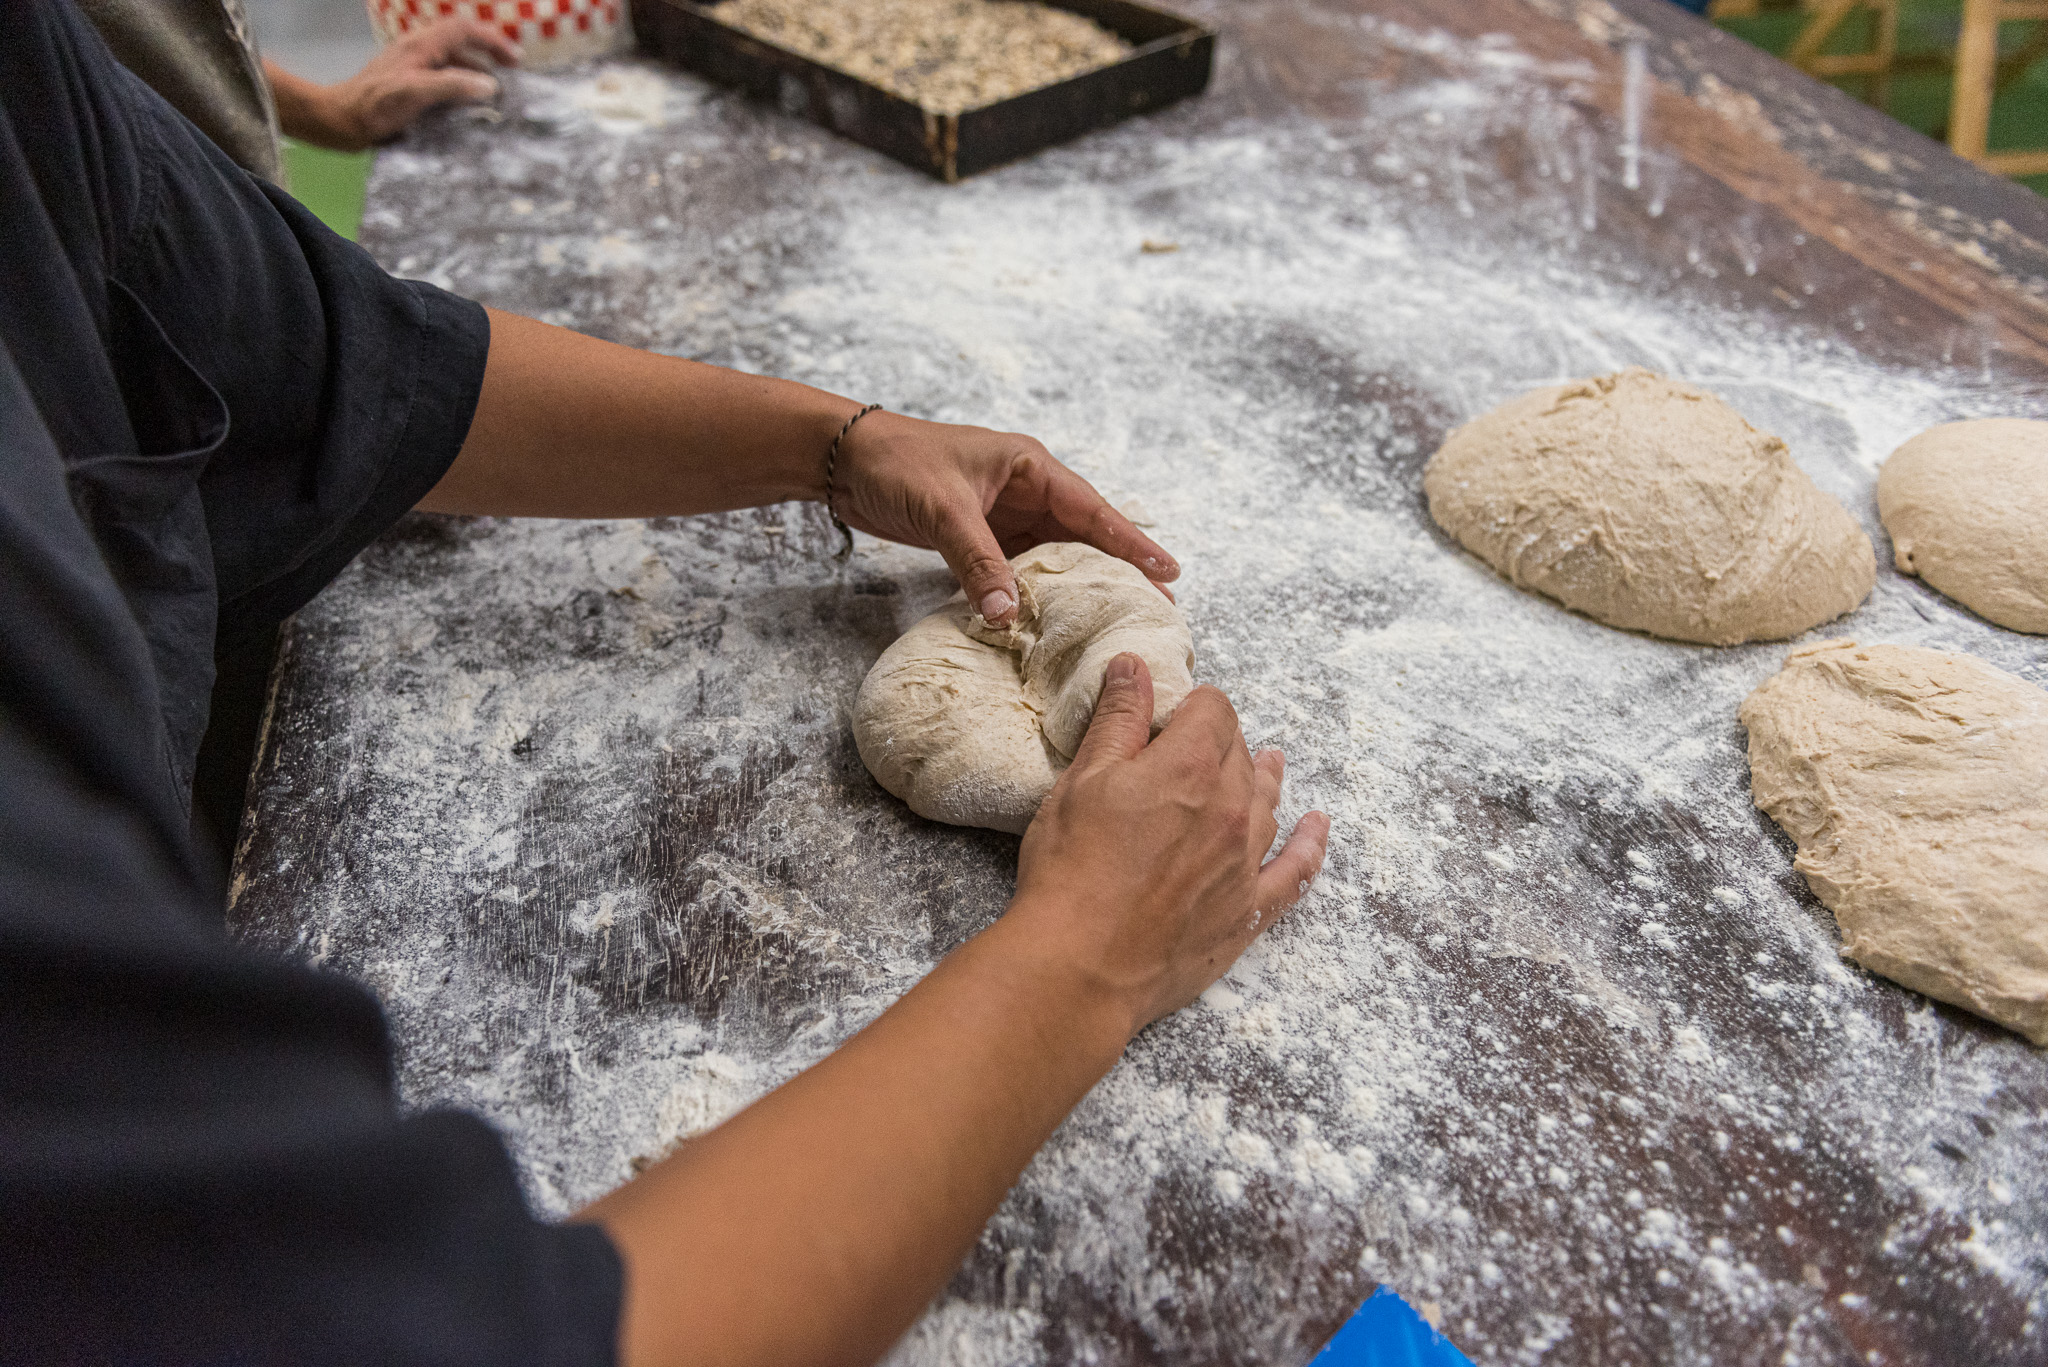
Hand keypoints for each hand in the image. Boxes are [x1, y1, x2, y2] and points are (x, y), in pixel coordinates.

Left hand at [266, 21, 520, 152]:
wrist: (338, 120)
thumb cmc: (373, 107)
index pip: (463, 29)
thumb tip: (490, 85)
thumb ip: (452, 86)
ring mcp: (411, 66)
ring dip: (476, 69)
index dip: (492, 40)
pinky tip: (465, 105)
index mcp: (420, 46)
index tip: (515, 61)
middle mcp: (417, 50)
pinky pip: (441, 76)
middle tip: (511, 72)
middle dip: (488, 51)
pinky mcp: (407, 83)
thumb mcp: (415, 94)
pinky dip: (460, 85)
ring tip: (494, 91)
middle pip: (460, 39)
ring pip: (451, 59)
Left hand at [831, 410, 1177, 626]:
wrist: (844, 459)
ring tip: (1112, 620)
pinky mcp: (978, 536)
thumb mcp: (943, 510)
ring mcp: (1003, 514)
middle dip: (1117, 570)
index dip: (1131, 542)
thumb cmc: (896, 462)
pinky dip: (1031, 594)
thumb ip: (977, 562)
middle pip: (1083, 536)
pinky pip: (1016, 568)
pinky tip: (1047, 621)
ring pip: (1052, 555)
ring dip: (1077, 586)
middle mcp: (1025, 490)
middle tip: (1156, 609)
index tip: (1168, 571)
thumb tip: (1006, 615)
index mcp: (1029, 467)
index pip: (1092, 510)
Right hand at [1010, 655, 1329, 1035]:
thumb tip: (1134, 666)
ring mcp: (1246, 862)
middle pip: (1242, 754)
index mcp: (1190, 767)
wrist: (1082, 967)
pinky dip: (1310, 846)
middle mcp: (1232, 808)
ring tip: (1270, 762)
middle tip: (1197, 745)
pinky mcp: (1248, 911)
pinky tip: (1317, 828)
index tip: (1175, 712)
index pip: (1213, 709)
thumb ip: (1117, 720)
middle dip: (1221, 742)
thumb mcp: (1082, 781)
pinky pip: (1296, 872)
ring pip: (1269, 803)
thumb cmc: (1071, 872)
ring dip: (1266, 779)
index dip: (1192, 705)